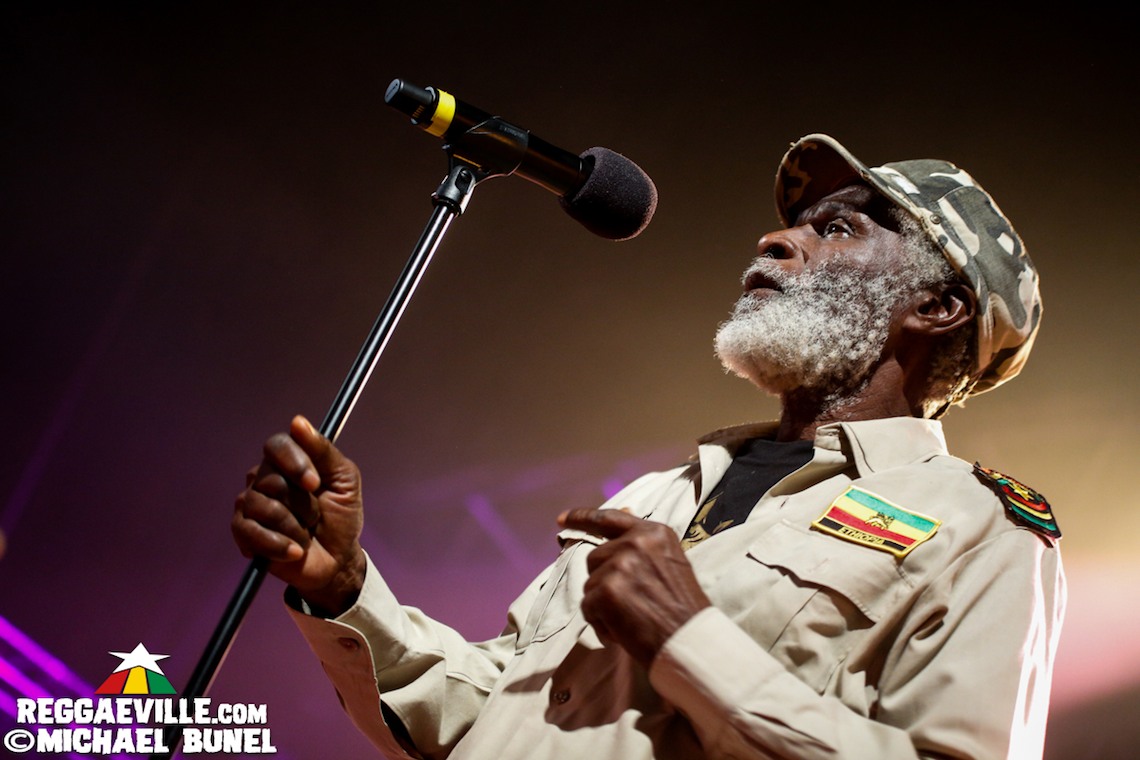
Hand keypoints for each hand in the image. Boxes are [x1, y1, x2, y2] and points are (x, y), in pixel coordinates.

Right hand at [231, 415, 365, 615]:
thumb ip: (324, 451)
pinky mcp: (243, 532)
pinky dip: (278, 544)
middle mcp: (264, 478)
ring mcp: (250, 505)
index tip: (315, 483)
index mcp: (289, 462)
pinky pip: (249, 531)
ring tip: (307, 536)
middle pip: (269, 478)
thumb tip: (297, 422)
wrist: (337, 560)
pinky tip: (294, 551)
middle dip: (302, 504)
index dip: (294, 463)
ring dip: (294, 527)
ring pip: (262, 506)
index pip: (276, 445)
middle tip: (316, 517)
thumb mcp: (345, 481)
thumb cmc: (342, 517)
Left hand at [558, 508, 710, 665]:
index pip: (609, 518)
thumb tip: (626, 510)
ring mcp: (620, 565)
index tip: (561, 519)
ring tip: (631, 618)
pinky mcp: (607, 590)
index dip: (582, 517)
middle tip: (629, 603)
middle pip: (595, 557)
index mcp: (654, 532)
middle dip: (603, 581)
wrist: (690, 640)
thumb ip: (642, 541)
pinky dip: (599, 622)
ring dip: (603, 604)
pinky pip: (588, 606)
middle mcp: (636, 542)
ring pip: (590, 584)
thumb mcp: (669, 561)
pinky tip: (623, 630)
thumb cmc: (682, 607)